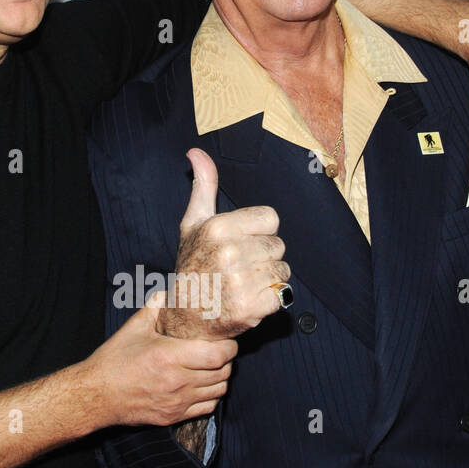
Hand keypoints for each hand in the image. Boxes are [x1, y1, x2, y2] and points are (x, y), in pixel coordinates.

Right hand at [86, 290, 236, 426]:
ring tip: (212, 367)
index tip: (226, 340)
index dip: (229, 346)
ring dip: (220, 377)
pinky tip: (202, 385)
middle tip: (220, 350)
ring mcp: (177, 401)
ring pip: (219, 390)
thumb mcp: (134, 328)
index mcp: (169, 356)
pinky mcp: (174, 416)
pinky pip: (208, 407)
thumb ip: (156, 306)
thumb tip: (171, 290)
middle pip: (223, 372)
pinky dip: (211, 396)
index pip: (218, 355)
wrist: (97, 395)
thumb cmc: (114, 360)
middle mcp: (177, 381)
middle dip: (227, 359)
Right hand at [157, 147, 288, 338]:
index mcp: (219, 227)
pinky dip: (271, 300)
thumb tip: (196, 152)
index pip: (271, 219)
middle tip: (239, 268)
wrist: (185, 315)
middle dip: (264, 256)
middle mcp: (230, 253)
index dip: (258, 232)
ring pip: (283, 270)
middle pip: (278, 245)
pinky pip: (282, 294)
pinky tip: (249, 299)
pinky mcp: (251, 307)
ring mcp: (241, 281)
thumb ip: (203, 186)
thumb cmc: (192, 265)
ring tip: (244, 283)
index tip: (239, 244)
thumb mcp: (193, 223)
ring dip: (269, 279)